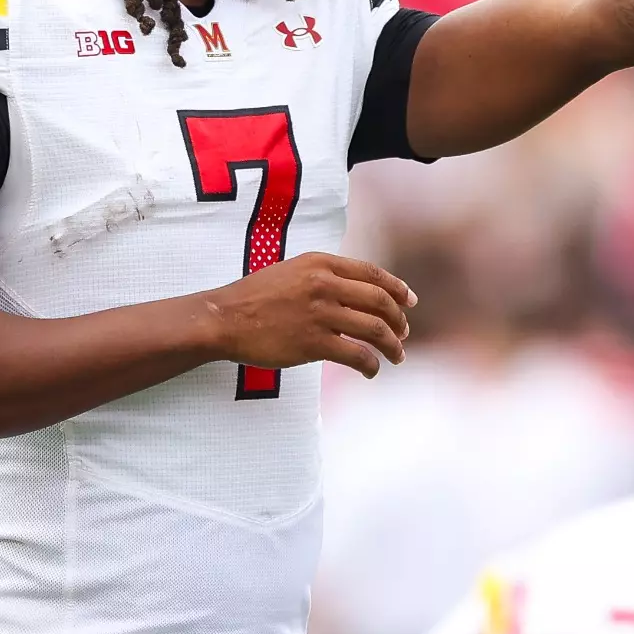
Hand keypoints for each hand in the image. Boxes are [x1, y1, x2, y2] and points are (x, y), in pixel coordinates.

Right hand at [202, 252, 414, 378]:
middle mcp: (325, 284)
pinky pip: (357, 355)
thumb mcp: (292, 271)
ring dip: (393, 345)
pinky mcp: (314, 343)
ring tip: (397, 356)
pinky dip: (372, 364)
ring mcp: (321, 313)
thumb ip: (324, 276)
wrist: (224, 319)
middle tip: (404, 334)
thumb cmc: (255, 298)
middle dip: (399, 320)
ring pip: (375, 329)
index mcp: (321, 263)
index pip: (373, 274)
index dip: (398, 288)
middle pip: (380, 301)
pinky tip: (372, 370)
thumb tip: (358, 293)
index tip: (410, 302)